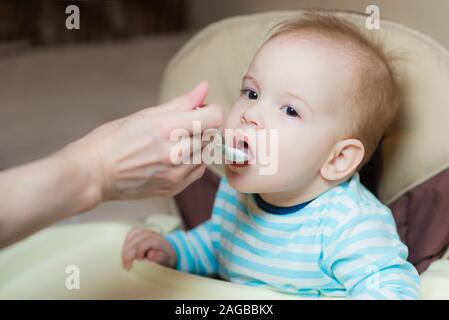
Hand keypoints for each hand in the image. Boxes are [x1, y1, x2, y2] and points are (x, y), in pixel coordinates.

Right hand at [57, 81, 222, 202]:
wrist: (94, 174)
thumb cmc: (113, 140)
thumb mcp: (145, 114)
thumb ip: (180, 103)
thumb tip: (204, 88)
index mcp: (167, 128)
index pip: (214, 117)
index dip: (211, 110)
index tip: (200, 109)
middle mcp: (176, 153)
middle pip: (212, 134)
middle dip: (204, 126)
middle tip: (184, 124)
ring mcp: (176, 173)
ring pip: (207, 153)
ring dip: (199, 144)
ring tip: (176, 142)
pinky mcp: (175, 188)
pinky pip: (199, 170)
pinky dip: (194, 161)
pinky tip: (176, 156)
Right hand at [122, 226, 176, 269]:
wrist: (170, 250)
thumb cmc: (167, 258)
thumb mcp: (168, 261)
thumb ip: (161, 258)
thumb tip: (150, 254)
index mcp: (159, 241)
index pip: (146, 242)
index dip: (139, 251)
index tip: (139, 260)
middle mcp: (152, 234)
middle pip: (136, 240)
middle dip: (129, 253)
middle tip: (127, 266)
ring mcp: (146, 232)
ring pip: (131, 237)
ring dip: (125, 250)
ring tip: (125, 262)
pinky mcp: (141, 232)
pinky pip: (130, 234)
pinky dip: (126, 243)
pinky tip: (126, 252)